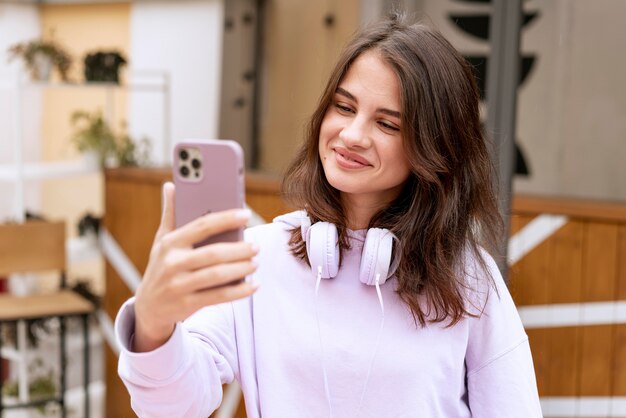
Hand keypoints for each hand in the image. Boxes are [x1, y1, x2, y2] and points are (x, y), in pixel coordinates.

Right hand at [133, 182, 258, 351]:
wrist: (147, 308)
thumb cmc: (161, 267)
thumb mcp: (161, 241)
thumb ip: (170, 214)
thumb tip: (171, 185)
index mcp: (170, 243)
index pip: (202, 226)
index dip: (226, 219)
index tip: (246, 215)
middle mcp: (173, 263)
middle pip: (213, 253)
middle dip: (239, 250)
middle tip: (256, 246)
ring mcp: (179, 285)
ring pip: (217, 275)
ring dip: (241, 269)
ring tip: (256, 263)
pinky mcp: (187, 304)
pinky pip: (218, 296)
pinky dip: (239, 291)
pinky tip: (253, 285)